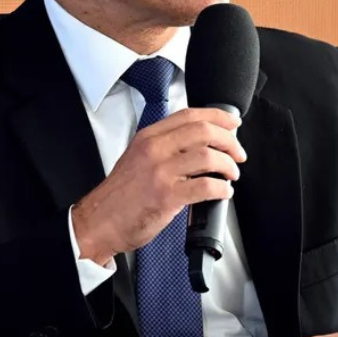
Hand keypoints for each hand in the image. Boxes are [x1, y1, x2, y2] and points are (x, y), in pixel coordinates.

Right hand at [70, 108, 245, 263]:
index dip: (217, 117)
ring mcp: (160, 172)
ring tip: (231, 175)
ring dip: (228, 166)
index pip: (189, 115)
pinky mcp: (166, 196)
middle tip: (238, 153)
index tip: (232, 123)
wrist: (99, 221)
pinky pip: (205, 187)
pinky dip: (221, 189)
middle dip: (229, 141)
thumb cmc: (120, 195)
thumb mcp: (137, 157)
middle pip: (203, 131)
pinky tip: (223, 192)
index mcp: (149, 137)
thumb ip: (164, 147)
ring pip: (208, 156)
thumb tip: (199, 145)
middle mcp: (154, 150)